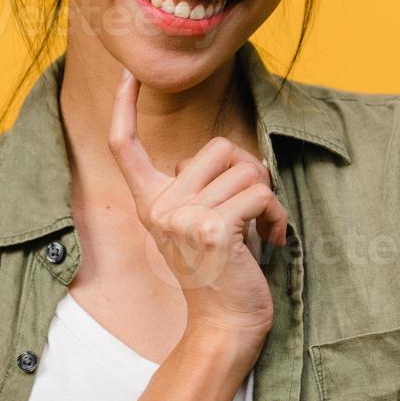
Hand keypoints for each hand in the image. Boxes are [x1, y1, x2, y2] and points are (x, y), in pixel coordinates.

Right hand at [108, 66, 288, 343]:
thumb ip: (202, 186)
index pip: (125, 146)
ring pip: (244, 169)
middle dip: (247, 170)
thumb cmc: (224, 271)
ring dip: (266, 196)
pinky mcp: (211, 230)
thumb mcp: (202, 220)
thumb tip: (228, 154)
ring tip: (261, 229)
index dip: (123, 107)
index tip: (127, 74)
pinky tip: (271, 238)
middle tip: (252, 207)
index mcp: (151, 203)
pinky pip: (259, 193)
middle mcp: (159, 207)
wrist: (226, 325)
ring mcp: (182, 218)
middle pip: (216, 148)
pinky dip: (276, 214)